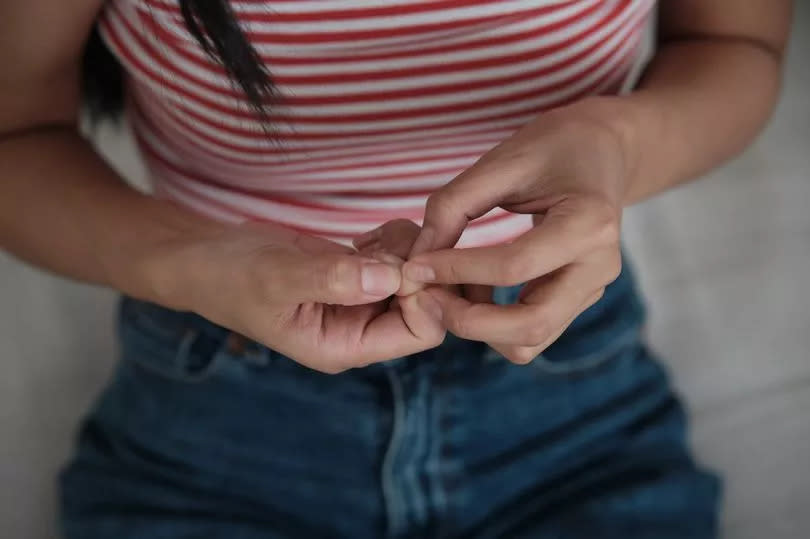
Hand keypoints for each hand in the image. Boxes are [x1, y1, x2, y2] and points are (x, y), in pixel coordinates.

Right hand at [159, 221, 444, 372]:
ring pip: (417, 276)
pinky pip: (399, 258)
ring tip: (367, 238)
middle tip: (384, 241)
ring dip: (406, 249)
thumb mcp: (277, 279)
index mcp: (346, 346)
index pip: (420, 332)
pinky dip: (393, 240)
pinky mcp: (358, 274)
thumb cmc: (231, 277)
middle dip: (418, 268)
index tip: (398, 262)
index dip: (423, 297)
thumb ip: (332, 280)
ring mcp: (362, 301)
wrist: (206, 258)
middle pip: (427, 304)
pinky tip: (363, 236)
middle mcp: (361, 328)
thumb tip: (392, 277)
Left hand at [399, 101, 628, 363]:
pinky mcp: (578, 299)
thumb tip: (418, 260)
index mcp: (588, 222)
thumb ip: (454, 206)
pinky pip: (531, 330)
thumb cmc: (552, 147)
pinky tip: (471, 290)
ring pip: (530, 340)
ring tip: (447, 291)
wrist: (603, 151)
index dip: (457, 271)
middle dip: (468, 321)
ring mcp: (592, 288)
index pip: (514, 266)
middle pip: (530, 325)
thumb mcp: (501, 160)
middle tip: (427, 297)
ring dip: (480, 328)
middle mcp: (599, 265)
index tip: (415, 266)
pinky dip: (494, 323)